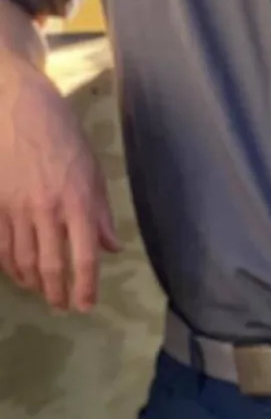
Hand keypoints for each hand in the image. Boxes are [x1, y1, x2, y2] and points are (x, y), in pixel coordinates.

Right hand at [0, 74, 119, 310]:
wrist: (20, 111)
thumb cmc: (65, 137)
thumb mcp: (93, 172)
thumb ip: (101, 214)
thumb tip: (111, 248)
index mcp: (79, 203)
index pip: (84, 256)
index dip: (85, 286)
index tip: (86, 306)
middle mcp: (48, 211)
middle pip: (50, 265)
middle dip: (57, 292)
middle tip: (63, 307)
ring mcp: (17, 209)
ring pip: (22, 260)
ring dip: (32, 283)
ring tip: (42, 294)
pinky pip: (1, 245)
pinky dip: (8, 265)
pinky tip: (16, 274)